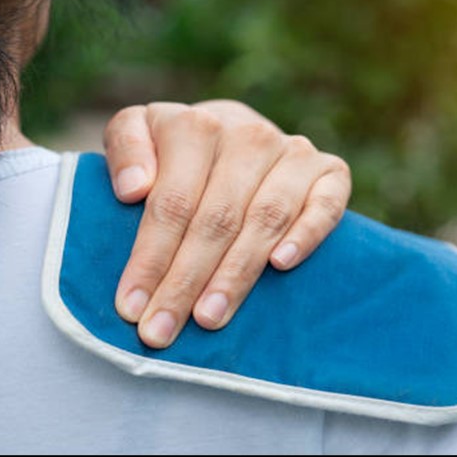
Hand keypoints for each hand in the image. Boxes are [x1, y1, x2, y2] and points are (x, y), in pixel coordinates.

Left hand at [103, 100, 350, 347]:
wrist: (235, 133)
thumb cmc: (176, 150)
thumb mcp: (138, 133)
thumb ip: (125, 148)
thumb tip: (133, 189)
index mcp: (196, 124)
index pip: (172, 201)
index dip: (151, 257)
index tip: (131, 307)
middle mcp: (249, 134)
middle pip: (216, 217)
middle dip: (186, 280)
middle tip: (162, 331)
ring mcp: (293, 151)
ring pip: (265, 218)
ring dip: (237, 273)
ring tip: (209, 317)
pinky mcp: (330, 171)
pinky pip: (325, 206)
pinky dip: (305, 235)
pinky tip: (281, 265)